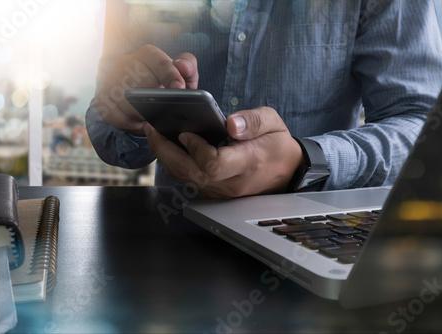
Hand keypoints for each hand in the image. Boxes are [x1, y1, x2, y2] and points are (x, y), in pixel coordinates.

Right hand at [95, 44, 198, 135]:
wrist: (145, 101)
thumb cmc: (168, 88)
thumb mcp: (184, 78)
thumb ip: (188, 69)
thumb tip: (182, 66)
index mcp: (147, 55)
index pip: (156, 60)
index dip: (168, 73)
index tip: (179, 88)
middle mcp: (125, 63)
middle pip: (139, 81)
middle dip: (154, 100)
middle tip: (167, 113)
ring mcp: (111, 80)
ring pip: (124, 99)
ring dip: (141, 114)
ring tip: (156, 122)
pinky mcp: (102, 99)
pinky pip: (112, 114)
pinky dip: (128, 124)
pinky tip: (141, 127)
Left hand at [145, 107, 304, 197]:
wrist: (288, 171)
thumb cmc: (278, 145)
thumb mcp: (273, 123)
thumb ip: (253, 121)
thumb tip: (230, 123)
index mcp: (248, 163)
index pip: (213, 164)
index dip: (195, 148)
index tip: (186, 131)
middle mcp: (233, 182)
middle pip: (191, 174)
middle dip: (166, 152)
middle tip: (152, 131)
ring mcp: (223, 191)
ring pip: (186, 180)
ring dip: (167, 159)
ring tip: (157, 136)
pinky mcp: (217, 193)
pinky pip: (190, 182)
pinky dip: (177, 166)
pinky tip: (171, 149)